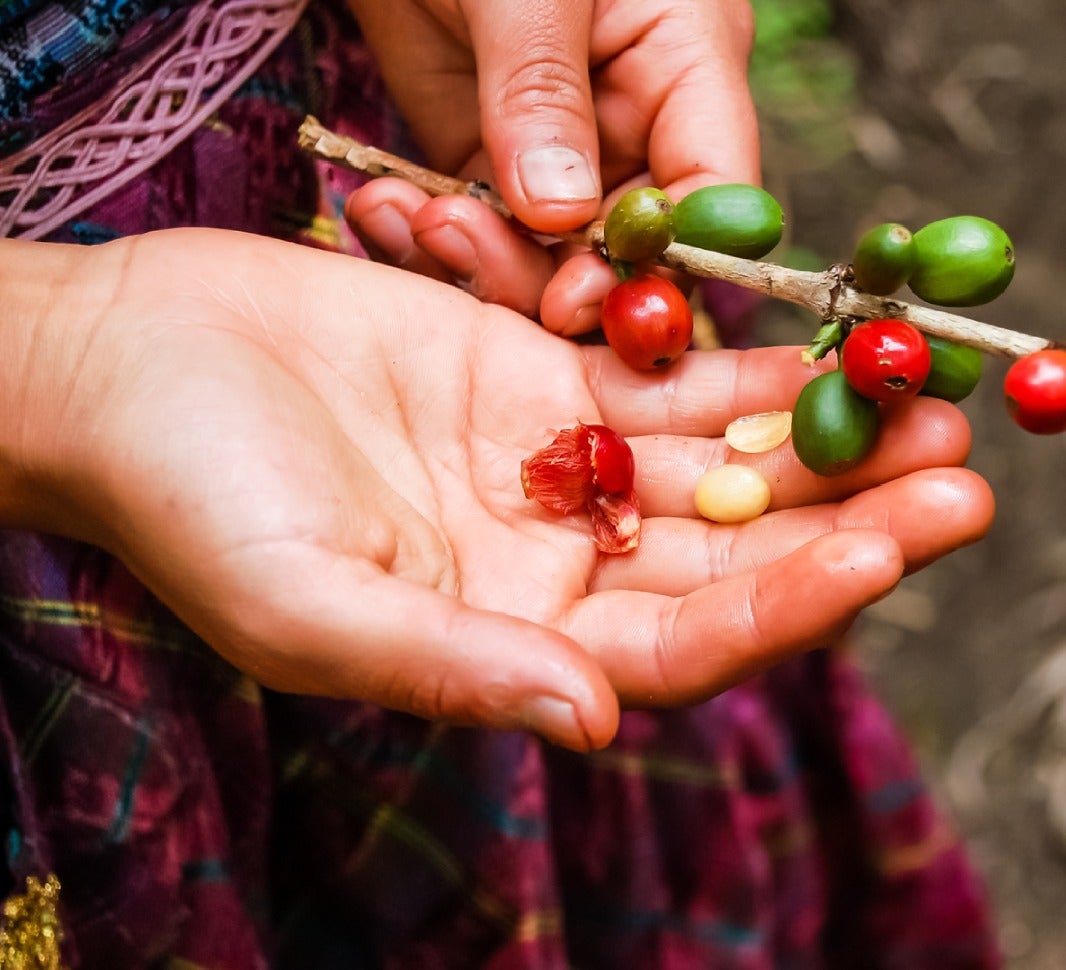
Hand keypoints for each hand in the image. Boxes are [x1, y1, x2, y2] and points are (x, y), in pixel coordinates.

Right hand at [0, 229, 992, 750]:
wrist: (136, 368)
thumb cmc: (189, 499)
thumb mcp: (306, 605)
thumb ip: (450, 667)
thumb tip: (589, 724)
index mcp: (503, 639)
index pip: (673, 647)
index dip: (777, 608)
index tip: (876, 557)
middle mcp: (546, 560)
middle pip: (724, 555)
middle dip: (842, 522)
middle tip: (956, 484)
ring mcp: (549, 463)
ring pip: (714, 463)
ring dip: (818, 440)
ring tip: (921, 407)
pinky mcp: (535, 373)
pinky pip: (660, 377)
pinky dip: (739, 365)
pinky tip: (820, 350)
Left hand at [343, 0, 759, 329]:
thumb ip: (544, 91)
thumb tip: (561, 213)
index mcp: (686, 63)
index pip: (711, 192)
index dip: (666, 263)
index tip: (582, 298)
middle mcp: (634, 122)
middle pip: (627, 249)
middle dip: (555, 278)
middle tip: (471, 260)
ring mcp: (561, 151)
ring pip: (549, 258)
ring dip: (483, 263)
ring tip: (414, 220)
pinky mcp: (491, 164)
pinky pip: (482, 234)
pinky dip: (439, 241)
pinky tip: (389, 215)